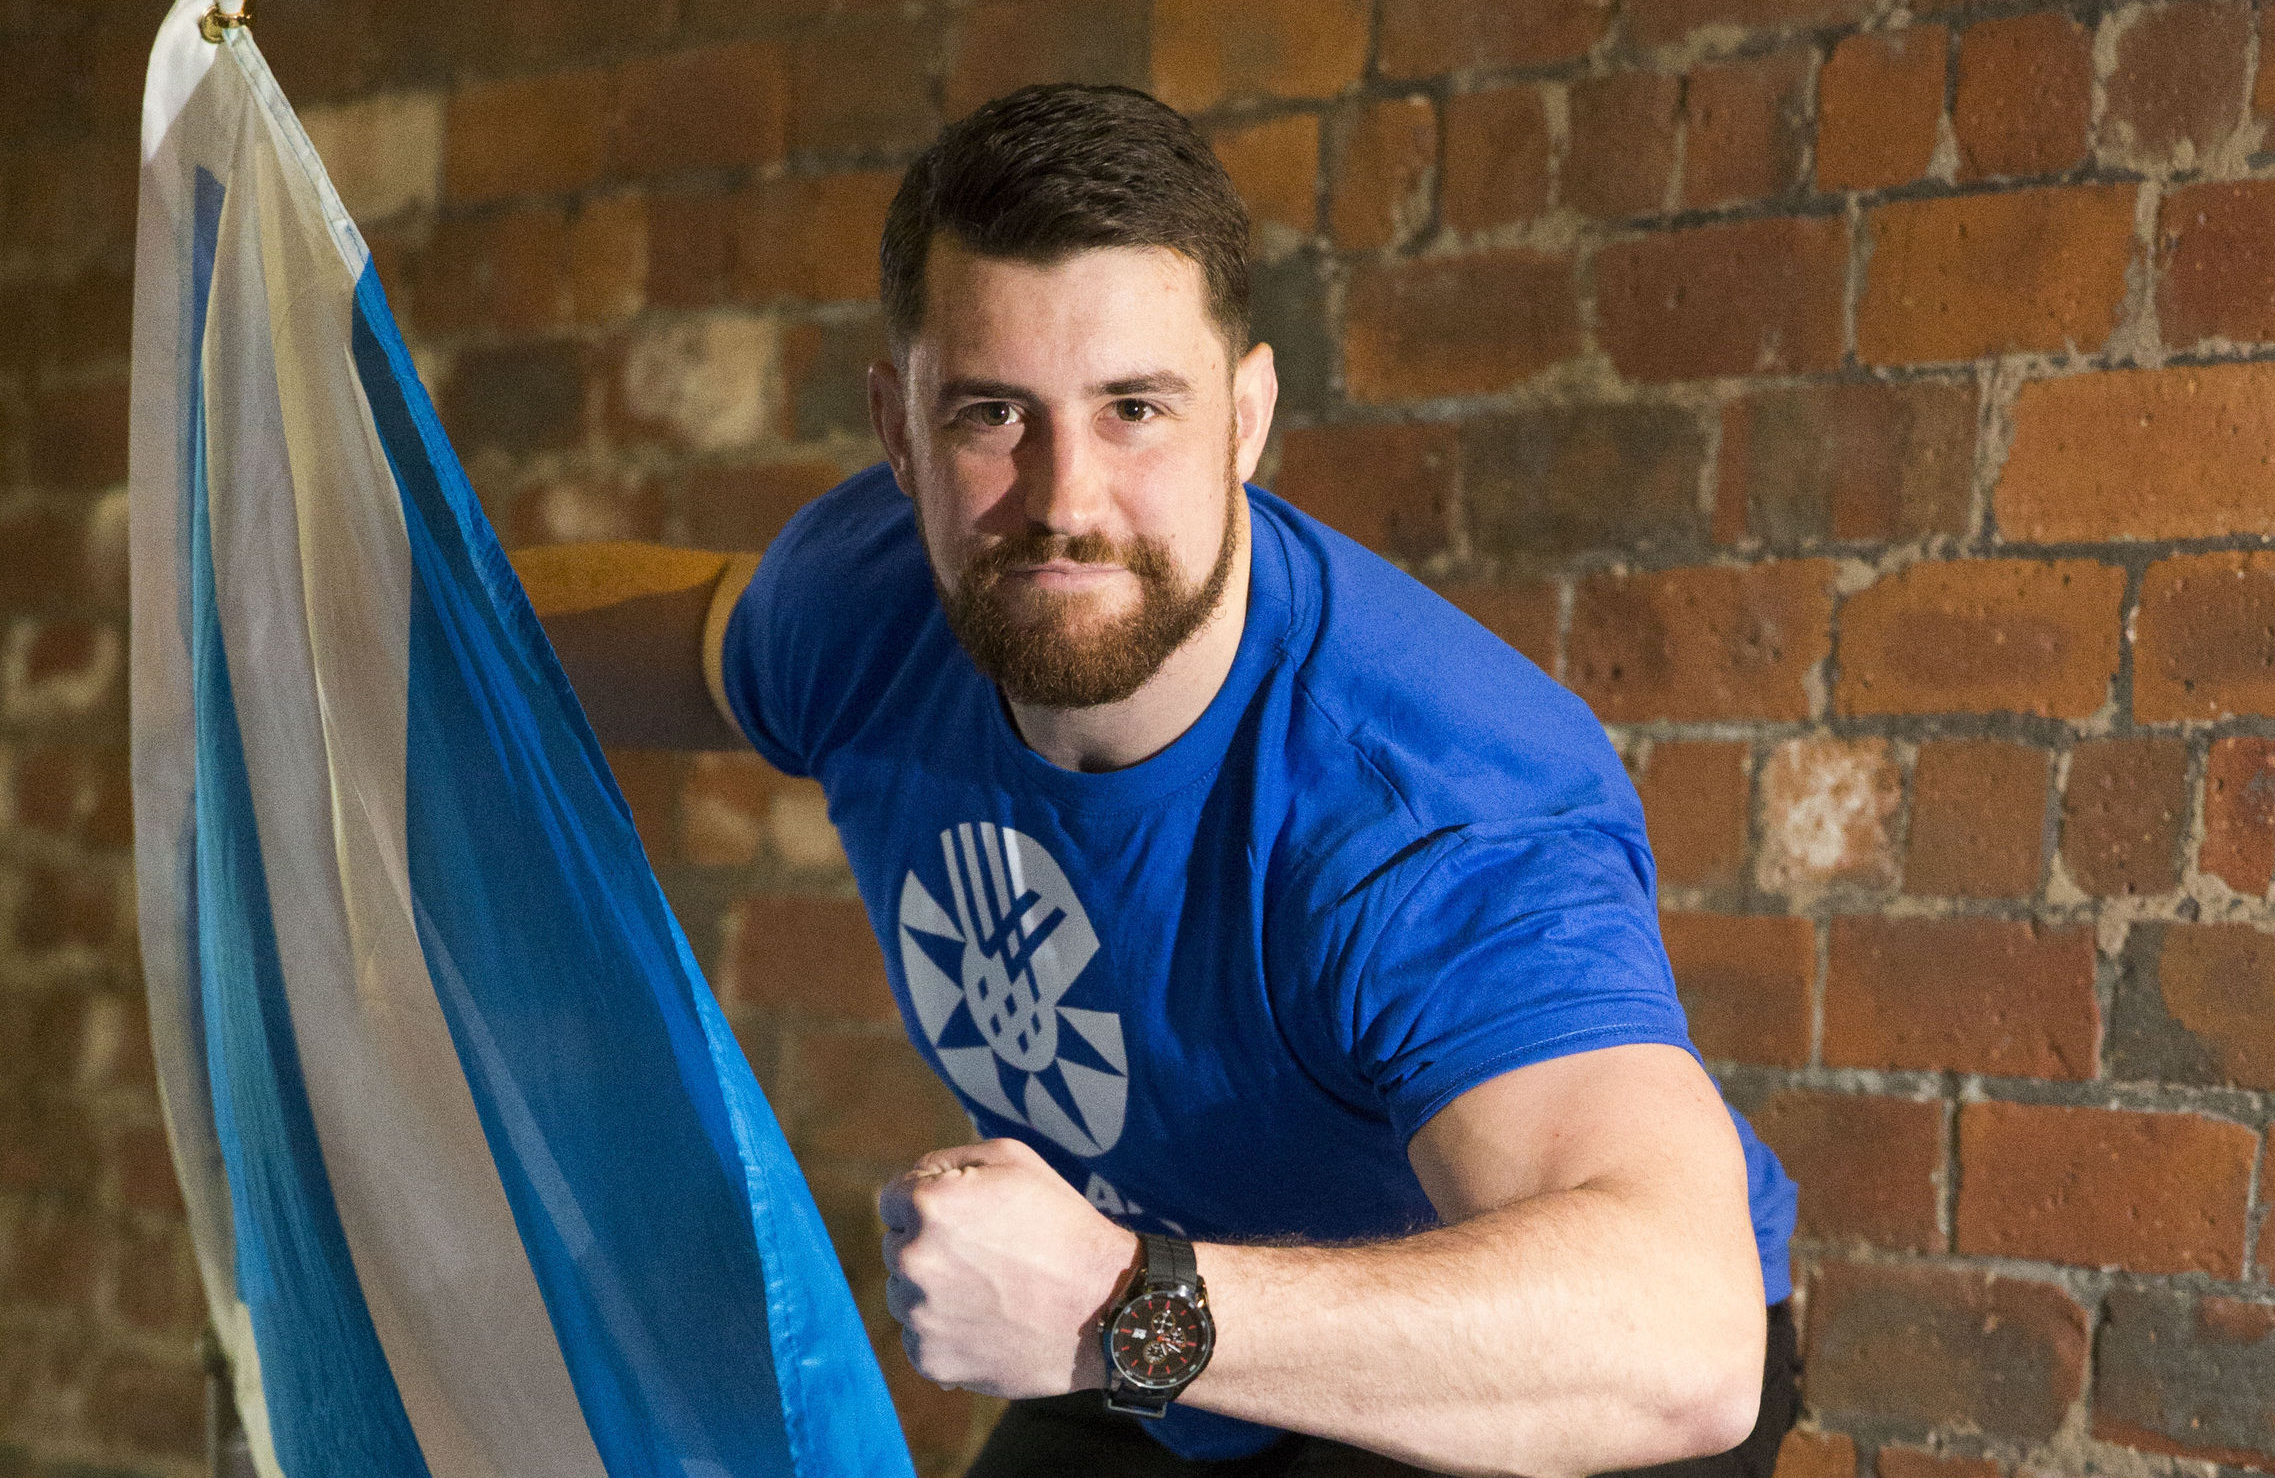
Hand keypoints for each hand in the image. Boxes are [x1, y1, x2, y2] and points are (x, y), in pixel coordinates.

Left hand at [879, 1138, 1140, 1397]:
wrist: (1104, 1307)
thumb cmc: (1061, 1225)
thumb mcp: (1012, 1161)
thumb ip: (945, 1163)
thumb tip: (907, 1184)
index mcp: (928, 1205)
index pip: (893, 1200)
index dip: (930, 1204)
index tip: (965, 1218)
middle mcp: (912, 1260)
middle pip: (897, 1247)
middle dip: (930, 1247)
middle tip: (986, 1256)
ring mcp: (918, 1315)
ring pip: (904, 1295)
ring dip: (933, 1291)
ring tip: (990, 1291)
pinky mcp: (930, 1359)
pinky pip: (920, 1337)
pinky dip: (945, 1331)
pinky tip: (988, 1322)